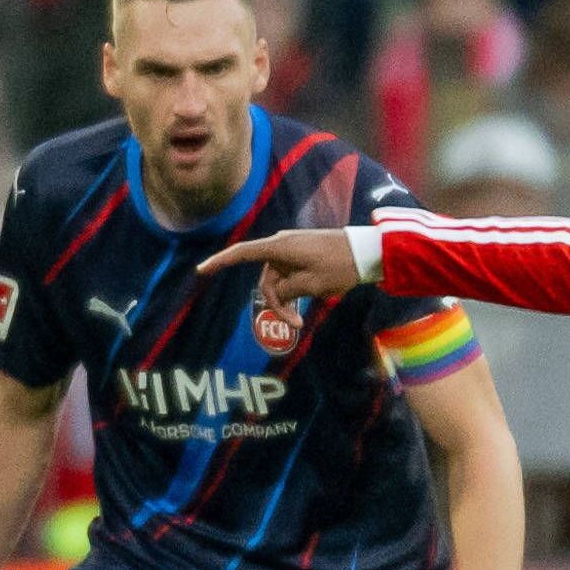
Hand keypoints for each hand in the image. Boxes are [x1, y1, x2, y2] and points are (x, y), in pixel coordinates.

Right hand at [198, 228, 363, 302]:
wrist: (368, 251)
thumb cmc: (340, 266)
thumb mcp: (312, 285)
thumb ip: (288, 291)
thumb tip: (277, 293)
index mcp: (279, 248)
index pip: (242, 254)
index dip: (220, 262)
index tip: (201, 271)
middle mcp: (282, 245)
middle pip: (266, 278)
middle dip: (277, 302)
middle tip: (295, 324)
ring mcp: (293, 249)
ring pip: (280, 280)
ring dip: (289, 298)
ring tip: (308, 312)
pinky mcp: (304, 254)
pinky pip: (292, 274)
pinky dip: (298, 288)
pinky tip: (315, 296)